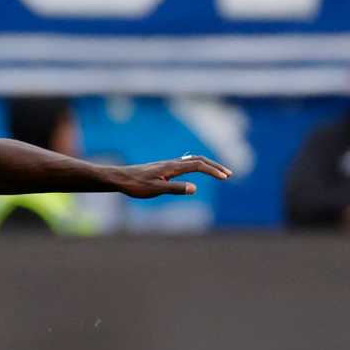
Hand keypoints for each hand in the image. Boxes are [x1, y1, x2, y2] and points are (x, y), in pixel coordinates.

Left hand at [108, 155, 231, 197]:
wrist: (120, 178)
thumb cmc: (135, 185)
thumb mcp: (155, 189)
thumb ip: (175, 188)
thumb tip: (195, 188)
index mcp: (172, 167)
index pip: (199, 166)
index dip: (213, 171)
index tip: (225, 177)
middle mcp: (172, 163)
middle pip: (199, 160)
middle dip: (215, 166)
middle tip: (229, 174)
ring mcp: (168, 165)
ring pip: (193, 160)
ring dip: (208, 165)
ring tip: (219, 173)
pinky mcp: (164, 168)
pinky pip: (186, 163)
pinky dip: (198, 165)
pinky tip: (198, 170)